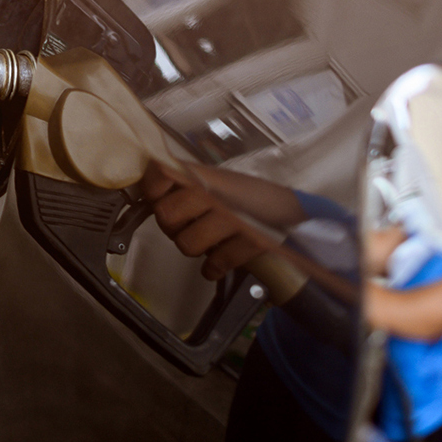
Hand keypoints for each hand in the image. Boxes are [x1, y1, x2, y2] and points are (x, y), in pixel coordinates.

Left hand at [140, 161, 271, 279]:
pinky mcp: (249, 241)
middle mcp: (212, 193)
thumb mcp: (214, 182)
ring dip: (195, 248)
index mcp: (201, 175)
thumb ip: (184, 185)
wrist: (292, 211)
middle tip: (187, 225)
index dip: (154, 190)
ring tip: (208, 242)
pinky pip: (215, 263)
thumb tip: (150, 195)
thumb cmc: (246, 198)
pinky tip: (218, 262)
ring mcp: (231, 217)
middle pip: (165, 215)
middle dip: (173, 227)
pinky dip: (214, 268)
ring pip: (186, 243)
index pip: (159, 173)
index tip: (160, 198)